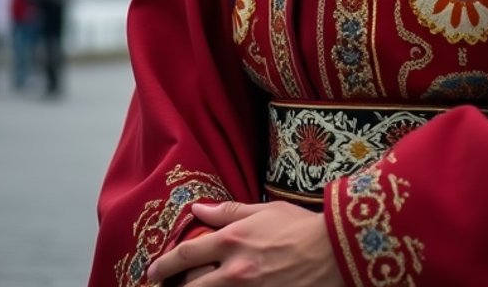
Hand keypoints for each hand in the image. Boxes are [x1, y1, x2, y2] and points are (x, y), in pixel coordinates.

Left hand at [145, 200, 343, 285]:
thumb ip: (228, 212)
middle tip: (162, 286)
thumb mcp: (263, 210)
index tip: (152, 270)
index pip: (187, 254)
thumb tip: (198, 208)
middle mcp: (235, 271)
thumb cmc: (299, 226)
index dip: (165, 263)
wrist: (334, 251)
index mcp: (233, 241)